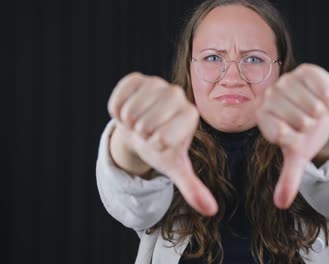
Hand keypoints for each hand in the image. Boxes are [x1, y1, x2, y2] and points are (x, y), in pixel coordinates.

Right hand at [108, 72, 217, 215]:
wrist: (142, 128)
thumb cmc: (161, 147)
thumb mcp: (176, 167)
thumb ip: (193, 188)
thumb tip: (211, 211)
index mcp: (191, 115)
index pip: (163, 139)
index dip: (155, 146)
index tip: (160, 142)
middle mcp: (177, 94)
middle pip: (145, 125)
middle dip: (141, 136)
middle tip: (147, 133)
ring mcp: (157, 82)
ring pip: (130, 112)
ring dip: (128, 124)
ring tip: (138, 123)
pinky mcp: (137, 78)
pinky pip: (117, 100)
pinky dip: (117, 112)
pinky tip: (128, 112)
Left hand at [256, 64, 328, 208]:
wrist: (324, 107)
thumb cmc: (307, 133)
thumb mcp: (298, 155)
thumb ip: (288, 178)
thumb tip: (281, 204)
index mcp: (263, 118)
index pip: (280, 134)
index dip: (296, 138)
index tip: (298, 136)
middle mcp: (269, 97)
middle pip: (298, 119)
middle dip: (311, 126)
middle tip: (311, 123)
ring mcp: (286, 82)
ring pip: (309, 103)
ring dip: (320, 112)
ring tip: (318, 111)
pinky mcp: (303, 71)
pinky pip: (318, 85)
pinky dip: (326, 95)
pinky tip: (325, 98)